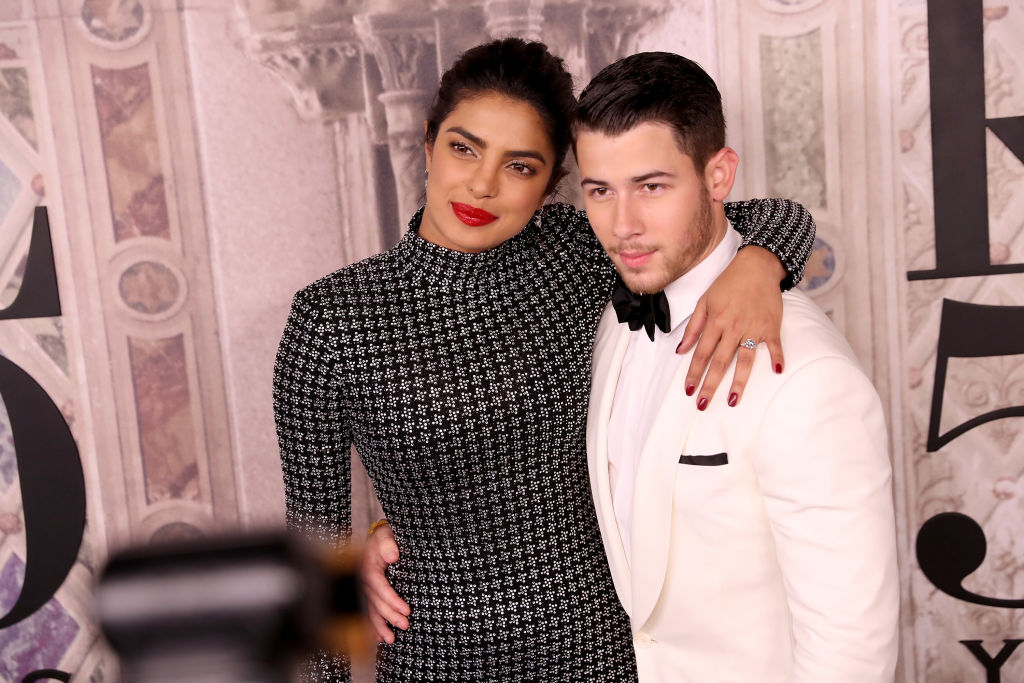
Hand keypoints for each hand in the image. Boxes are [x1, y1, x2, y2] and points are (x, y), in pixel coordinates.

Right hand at [360, 521, 409, 642]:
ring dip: (380, 626)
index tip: (406, 611)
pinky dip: (372, 625)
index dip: (393, 601)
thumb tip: (393, 555)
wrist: (375, 538)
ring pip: (370, 611)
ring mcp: (363, 589)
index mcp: (368, 568)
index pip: (381, 588)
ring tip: (390, 640)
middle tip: (405, 626)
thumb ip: (388, 544)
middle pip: (376, 603)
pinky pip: (368, 611)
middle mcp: (363, 581)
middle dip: (390, 616)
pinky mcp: (367, 594)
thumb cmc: (383, 538)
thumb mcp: (385, 535)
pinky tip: (377, 637)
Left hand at [677, 246, 784, 407]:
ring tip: (732, 401)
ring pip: (745, 360)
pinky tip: (776, 371)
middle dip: (710, 385)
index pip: (702, 353)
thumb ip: (693, 327)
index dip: (694, 373)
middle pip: (720, 362)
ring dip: (739, 381)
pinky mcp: (771, 326)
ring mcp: (753, 328)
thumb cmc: (728, 284)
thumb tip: (681, 350)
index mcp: (716, 322)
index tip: (689, 390)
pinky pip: (774, 345)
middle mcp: (733, 328)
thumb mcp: (704, 301)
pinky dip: (776, 357)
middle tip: (703, 405)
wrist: (756, 267)